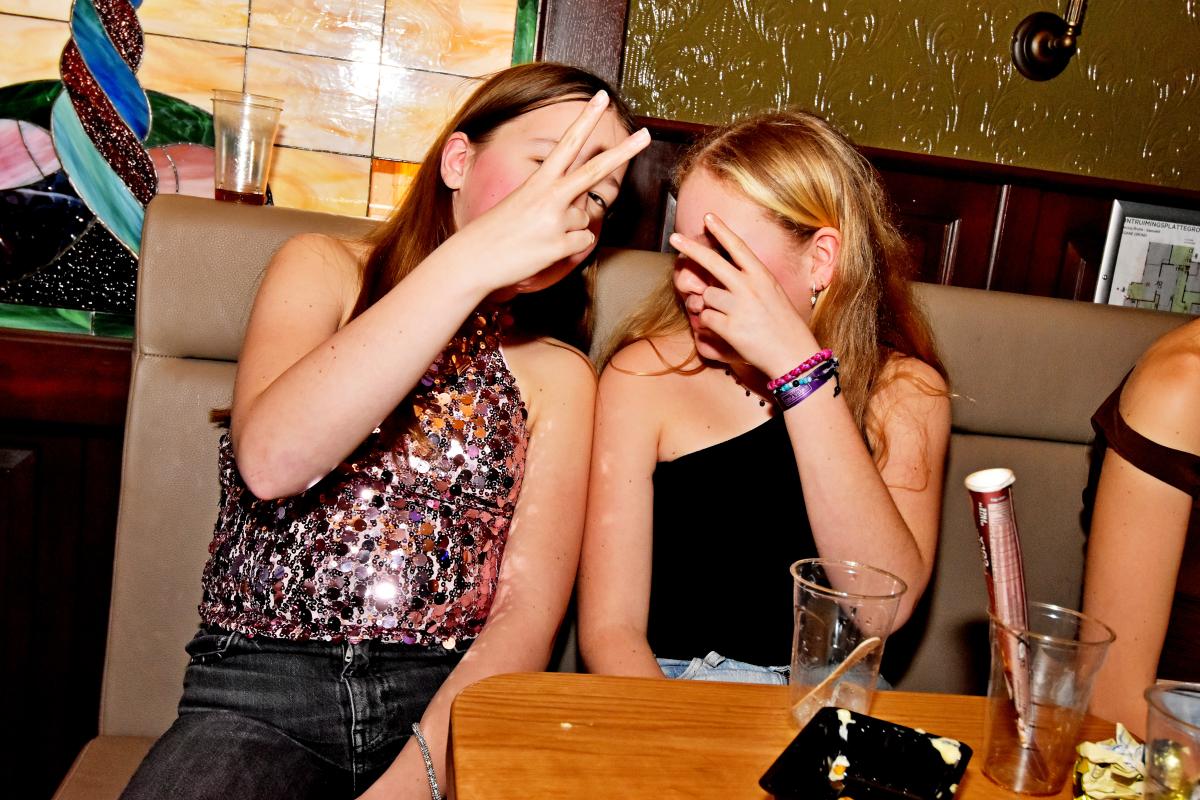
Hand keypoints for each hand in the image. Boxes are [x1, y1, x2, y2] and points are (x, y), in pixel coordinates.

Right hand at [446, 91, 649, 292]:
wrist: (472, 259)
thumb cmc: (495, 232)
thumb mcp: (520, 204)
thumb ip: (553, 200)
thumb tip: (582, 209)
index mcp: (538, 181)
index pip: (567, 144)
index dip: (586, 120)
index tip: (601, 98)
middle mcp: (549, 196)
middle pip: (595, 170)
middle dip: (623, 152)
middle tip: (645, 135)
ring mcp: (555, 221)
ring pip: (585, 219)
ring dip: (569, 228)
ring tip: (540, 235)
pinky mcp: (559, 245)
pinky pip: (583, 242)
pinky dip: (569, 247)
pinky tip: (545, 249)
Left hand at [669, 213, 819, 377]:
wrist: (793, 354)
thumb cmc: (783, 324)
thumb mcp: (772, 293)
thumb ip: (749, 281)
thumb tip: (720, 276)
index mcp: (762, 276)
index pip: (738, 247)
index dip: (722, 230)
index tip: (708, 217)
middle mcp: (750, 287)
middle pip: (712, 262)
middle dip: (690, 248)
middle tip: (674, 237)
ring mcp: (739, 306)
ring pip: (706, 297)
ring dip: (711, 307)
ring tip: (732, 319)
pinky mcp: (730, 327)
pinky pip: (706, 319)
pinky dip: (711, 325)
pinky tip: (728, 331)